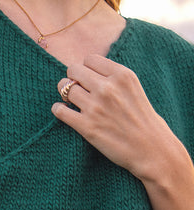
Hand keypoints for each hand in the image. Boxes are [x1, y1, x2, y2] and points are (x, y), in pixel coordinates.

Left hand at [51, 54, 179, 181]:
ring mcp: (96, 107)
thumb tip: (89, 73)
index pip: (89, 59)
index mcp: (122, 75)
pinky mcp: (87, 127)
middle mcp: (108, 88)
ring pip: (65, 88)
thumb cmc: (145, 121)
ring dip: (64, 94)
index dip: (85, 69)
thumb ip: (114, 78)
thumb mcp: (135, 89)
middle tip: (76, 89)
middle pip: (74, 70)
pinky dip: (58, 109)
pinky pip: (59, 110)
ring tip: (70, 101)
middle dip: (72, 78)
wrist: (152, 150)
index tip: (87, 79)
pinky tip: (63, 111)